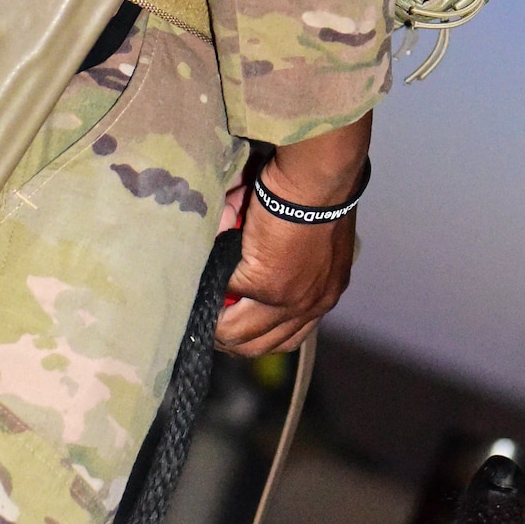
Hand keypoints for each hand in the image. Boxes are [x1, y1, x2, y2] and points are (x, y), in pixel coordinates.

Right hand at [214, 113, 370, 357]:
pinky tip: (200, 276)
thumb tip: (230, 240)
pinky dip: (210, 286)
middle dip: (229, 340)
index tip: (232, 321)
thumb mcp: (301, 236)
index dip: (256, 331)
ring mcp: (289, 300)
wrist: (319, 177)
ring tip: (200, 311)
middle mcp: (311, 305)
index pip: (288, 334)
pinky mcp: (266, 285)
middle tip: (209, 324)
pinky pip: (224, 295)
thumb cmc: (316, 191)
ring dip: (216, 327)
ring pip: (240, 336)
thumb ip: (269, 252)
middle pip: (261, 346)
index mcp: (324, 293)